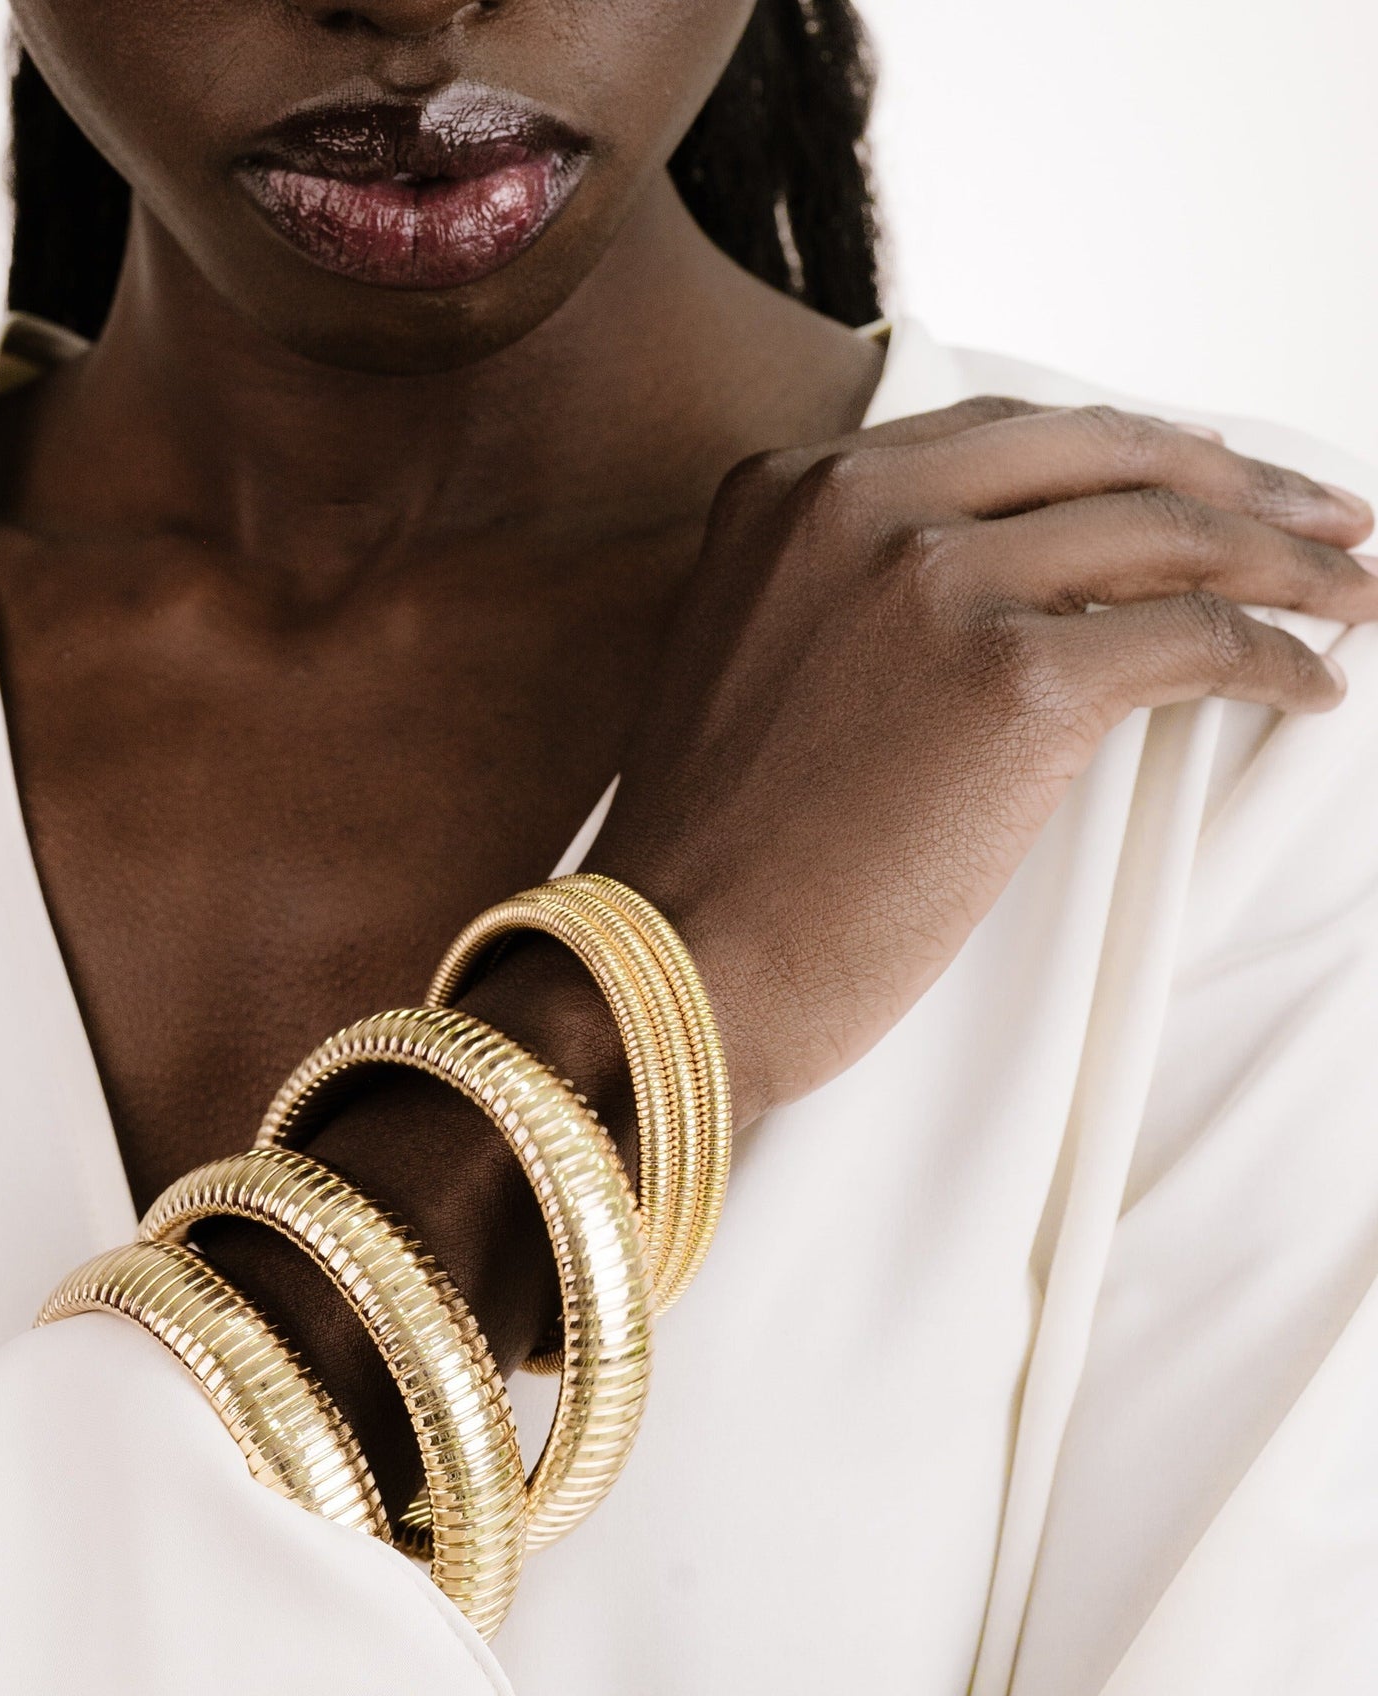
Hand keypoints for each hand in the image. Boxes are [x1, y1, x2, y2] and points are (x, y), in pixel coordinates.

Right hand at [587, 400, 1377, 1122]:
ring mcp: (936, 580)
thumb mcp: (762, 656)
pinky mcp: (1010, 679)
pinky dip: (1273, 656)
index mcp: (796, 486)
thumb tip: (1016, 588)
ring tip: (1355, 590)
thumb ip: (857, 584)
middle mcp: (864, 503)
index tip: (1207, 480)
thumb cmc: (724, 851)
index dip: (1133, 453)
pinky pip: (1191, 639)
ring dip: (1287, 558)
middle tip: (1328, 514)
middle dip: (1239, 477)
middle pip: (1107, 453)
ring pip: (1168, 532)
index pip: (1012, 436)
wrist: (679, 966)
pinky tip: (1314, 685)